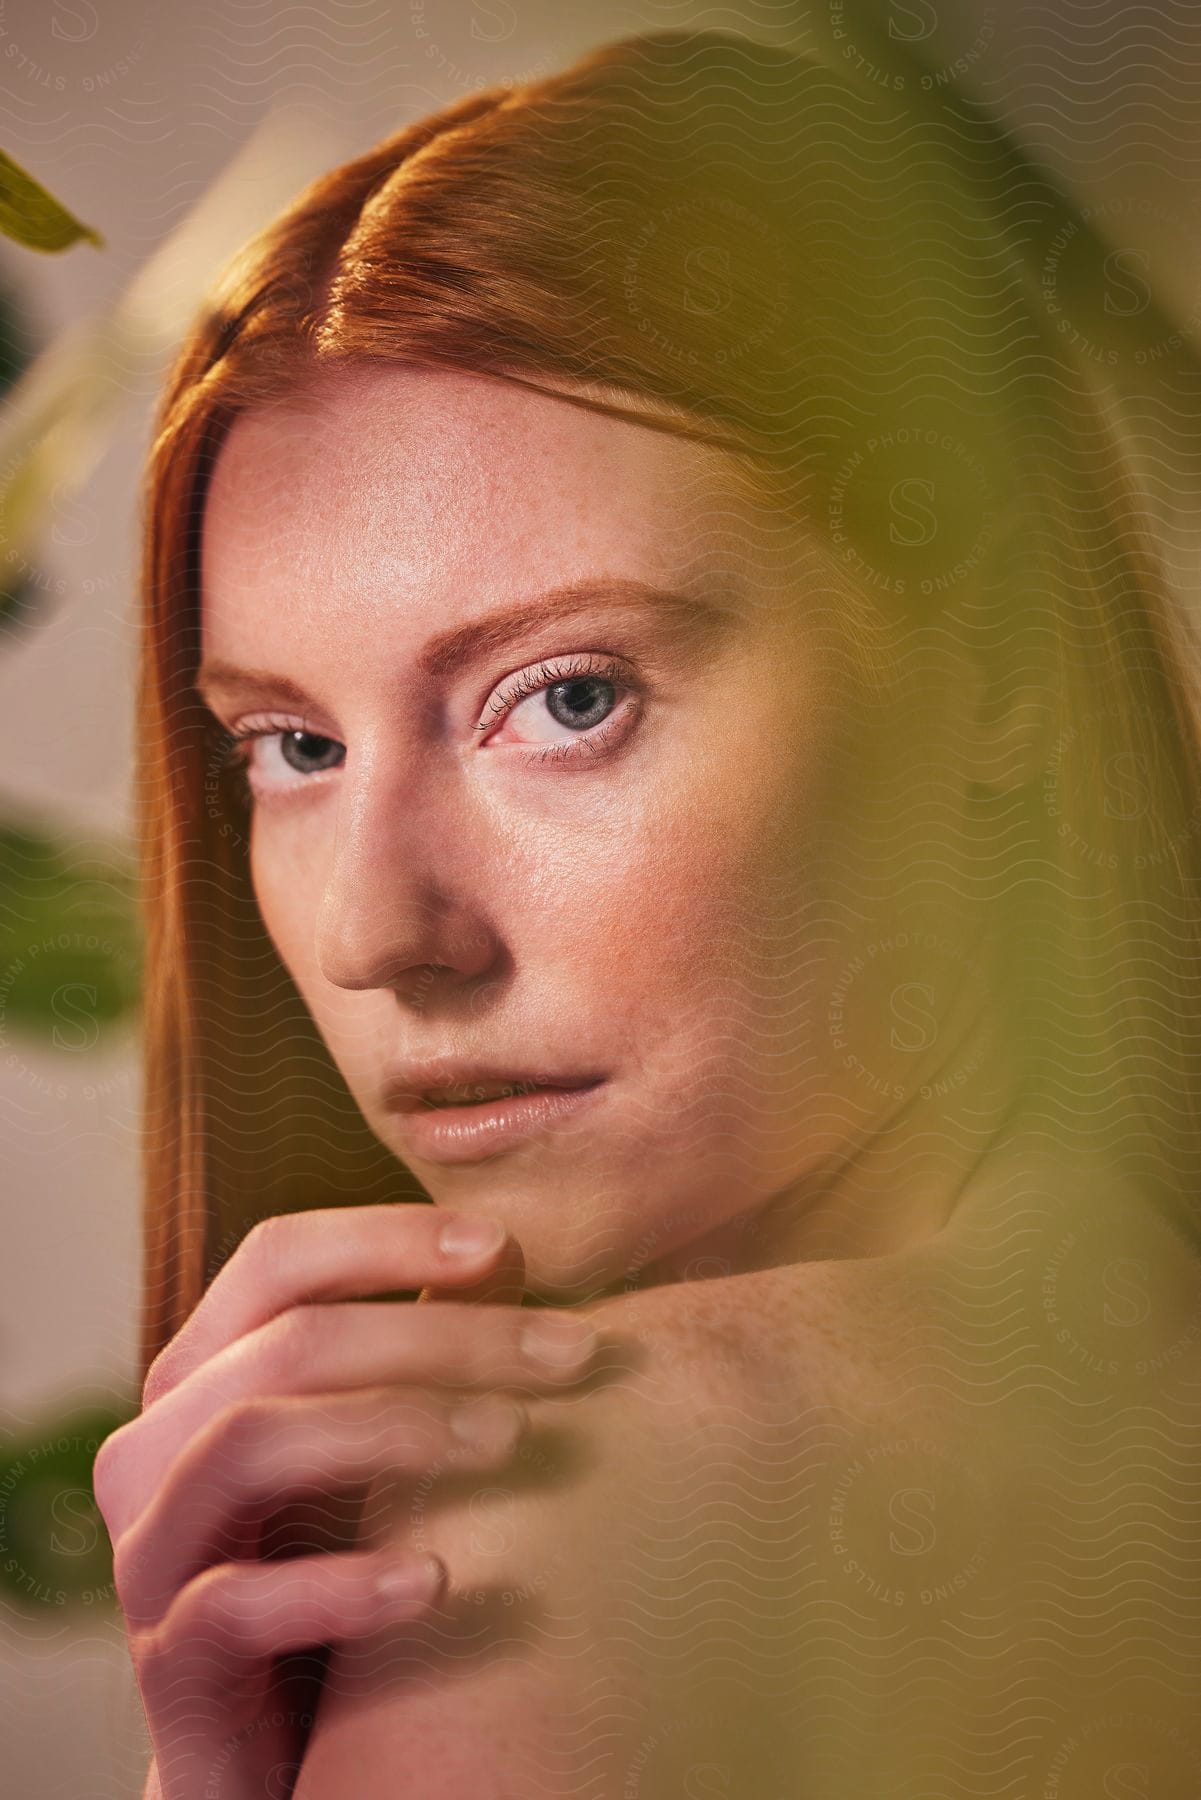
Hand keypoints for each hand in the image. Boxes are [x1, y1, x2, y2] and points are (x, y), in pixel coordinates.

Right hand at [93, 1205, 602, 1799]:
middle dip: (440, 1332)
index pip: (276, 1261)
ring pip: (247, 1442)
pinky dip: (339, 1585)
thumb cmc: (336, 1566)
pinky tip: (437, 1581)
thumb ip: (410, 1358)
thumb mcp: (369, 1451)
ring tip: (510, 1439)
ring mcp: (154, 1551)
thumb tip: (513, 1252)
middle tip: (570, 1352)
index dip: (385, 1237)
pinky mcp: (171, 1662)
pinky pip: (235, 1604)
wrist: (274, 1752)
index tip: (505, 1244)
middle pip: (288, 1343)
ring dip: (391, 1426)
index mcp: (204, 1374)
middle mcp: (158, 1445)